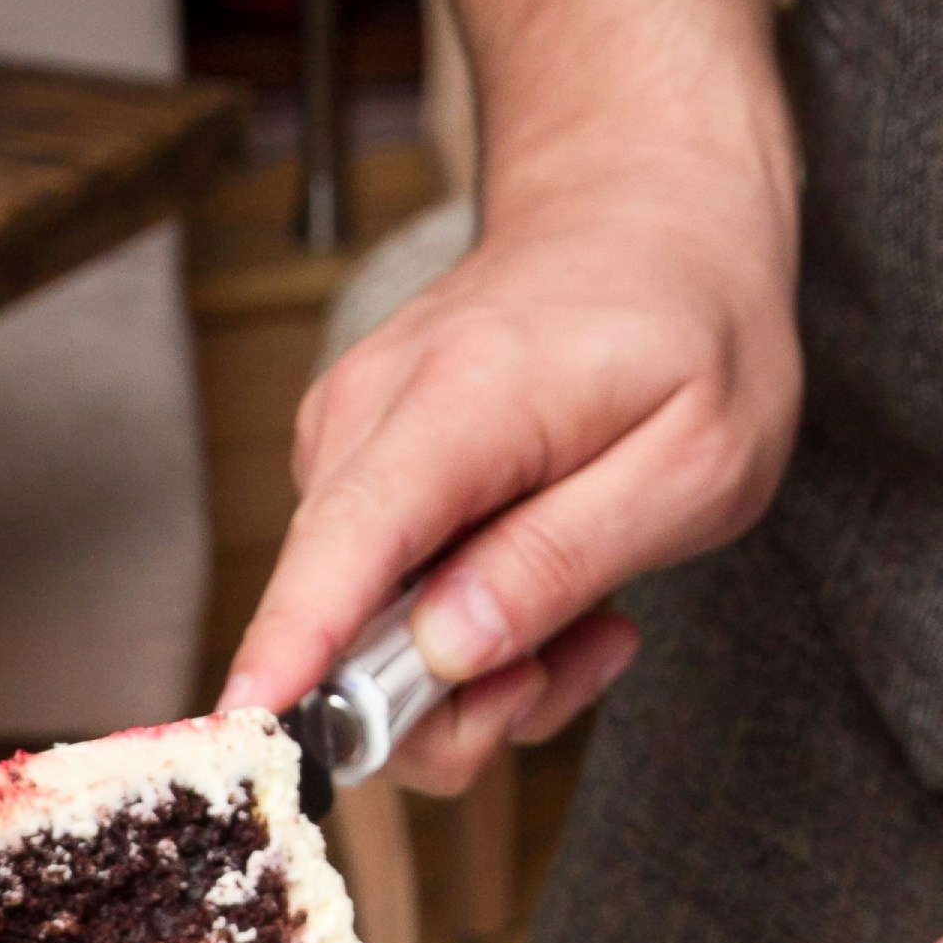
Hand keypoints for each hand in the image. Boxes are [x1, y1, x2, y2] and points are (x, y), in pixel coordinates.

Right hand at [221, 135, 801, 794]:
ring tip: (584, 610)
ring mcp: (349, 443)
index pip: (345, 549)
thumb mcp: (698, 463)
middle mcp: (370, 418)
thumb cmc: (694, 327)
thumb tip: (445, 649)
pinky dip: (465, 630)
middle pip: (342, 633)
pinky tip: (543, 571)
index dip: (294, 654)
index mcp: (459, 403)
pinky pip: (381, 605)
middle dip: (454, 707)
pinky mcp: (354, 473)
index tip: (244, 734)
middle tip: (576, 657)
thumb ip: (564, 560)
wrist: (648, 208)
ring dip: (477, 674)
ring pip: (363, 639)